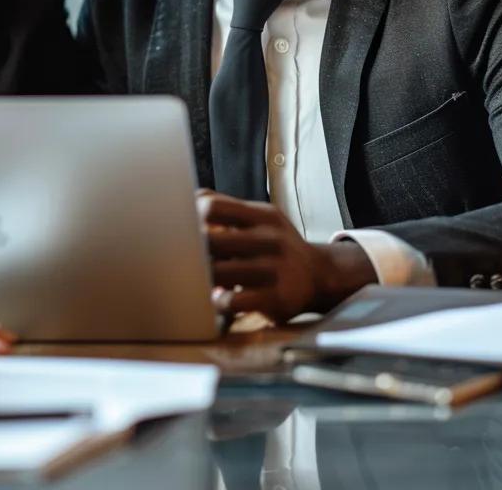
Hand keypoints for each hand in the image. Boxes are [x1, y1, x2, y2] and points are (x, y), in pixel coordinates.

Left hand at [198, 191, 375, 321]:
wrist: (320, 275)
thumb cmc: (278, 245)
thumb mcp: (261, 218)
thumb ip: (228, 209)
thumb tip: (187, 199)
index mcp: (262, 215)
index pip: (213, 206)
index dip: (190, 217)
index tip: (180, 228)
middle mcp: (270, 239)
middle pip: (212, 240)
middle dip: (192, 252)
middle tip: (181, 259)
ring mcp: (274, 269)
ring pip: (219, 272)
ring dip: (202, 278)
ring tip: (196, 280)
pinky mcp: (277, 299)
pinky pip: (234, 301)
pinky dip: (218, 301)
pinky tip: (217, 299)